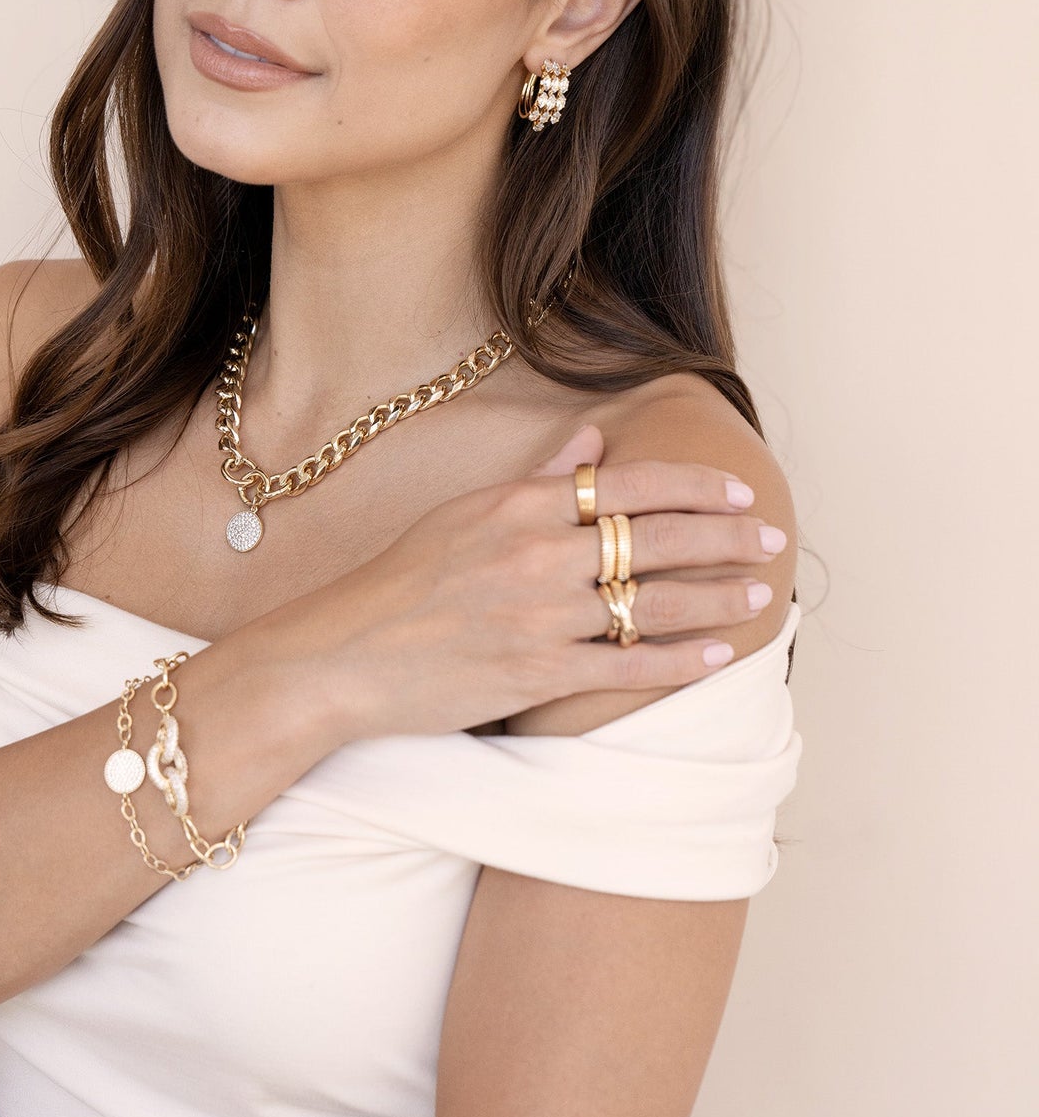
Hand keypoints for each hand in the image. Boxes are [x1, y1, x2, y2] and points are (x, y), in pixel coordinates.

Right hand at [319, 420, 775, 739]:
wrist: (344, 655)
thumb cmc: (401, 582)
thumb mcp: (464, 513)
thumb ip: (536, 479)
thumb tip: (592, 441)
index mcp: (519, 506)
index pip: (627, 483)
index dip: (692, 487)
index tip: (735, 492)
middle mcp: (536, 554)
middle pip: (654, 537)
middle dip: (724, 537)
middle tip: (771, 536)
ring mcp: (540, 616)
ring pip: (653, 602)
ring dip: (717, 597)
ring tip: (760, 592)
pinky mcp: (537, 675)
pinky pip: (627, 665)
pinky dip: (681, 660)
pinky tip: (719, 654)